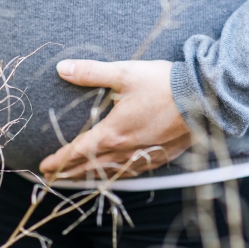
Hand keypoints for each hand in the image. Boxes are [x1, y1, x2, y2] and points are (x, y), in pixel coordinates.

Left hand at [39, 60, 192, 180]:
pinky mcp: (161, 156)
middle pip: (92, 168)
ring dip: (92, 177)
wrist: (205, 98)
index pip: (78, 151)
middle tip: (53, 178)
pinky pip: (133, 172)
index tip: (44, 167)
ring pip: (112, 173)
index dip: (59, 160)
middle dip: (70, 173)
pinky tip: (117, 172)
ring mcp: (145, 156)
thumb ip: (91, 72)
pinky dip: (118, 175)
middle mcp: (127, 150)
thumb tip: (62, 68)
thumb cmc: (163, 84)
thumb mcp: (124, 73)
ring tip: (79, 179)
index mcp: (114, 133)